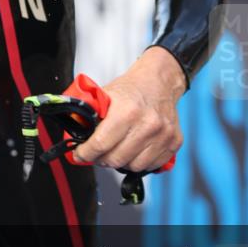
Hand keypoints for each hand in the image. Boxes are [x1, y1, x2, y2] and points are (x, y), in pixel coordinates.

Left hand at [72, 47, 186, 172]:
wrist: (159, 80)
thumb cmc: (132, 88)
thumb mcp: (106, 95)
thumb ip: (89, 114)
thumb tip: (73, 132)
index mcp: (127, 111)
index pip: (100, 144)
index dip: (85, 153)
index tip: (80, 154)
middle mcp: (147, 124)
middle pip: (116, 159)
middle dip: (102, 158)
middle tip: (98, 153)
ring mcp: (163, 135)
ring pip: (134, 166)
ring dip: (122, 162)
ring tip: (117, 150)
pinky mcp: (174, 142)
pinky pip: (152, 166)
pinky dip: (141, 162)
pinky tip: (135, 150)